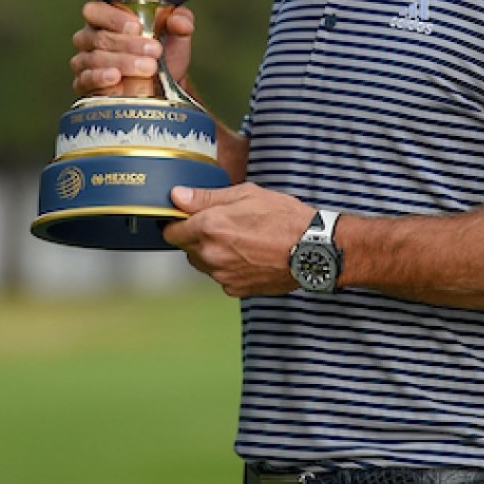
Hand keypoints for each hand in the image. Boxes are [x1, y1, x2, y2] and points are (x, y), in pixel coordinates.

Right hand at [70, 0, 193, 97]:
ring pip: (95, 58)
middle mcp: (90, 37)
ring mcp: (84, 61)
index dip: (113, 18)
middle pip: (100, 37)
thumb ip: (181, 21)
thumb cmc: (163, 53)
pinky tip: (115, 78)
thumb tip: (179, 22)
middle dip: (129, 45)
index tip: (136, 27)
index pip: (96, 11)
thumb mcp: (176, 35)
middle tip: (155, 51)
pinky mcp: (85, 84)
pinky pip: (86, 79)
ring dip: (123, 63)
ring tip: (148, 68)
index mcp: (106, 18)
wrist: (164, 87)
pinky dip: (100, 78)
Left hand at [163, 182, 314, 296]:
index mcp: (209, 227)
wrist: (312, 249)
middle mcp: (210, 254)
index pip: (170, 231)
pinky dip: (229, 267)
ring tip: (241, 240)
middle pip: (186, 248)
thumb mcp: (246, 194)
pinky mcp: (235, 289)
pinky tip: (249, 255)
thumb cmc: (284, 218)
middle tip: (224, 225)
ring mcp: (222, 275)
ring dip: (212, 253)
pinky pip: (221, 276)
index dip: (178, 223)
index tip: (188, 218)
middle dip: (197, 237)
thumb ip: (206, 197)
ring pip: (203, 263)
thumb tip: (177, 196)